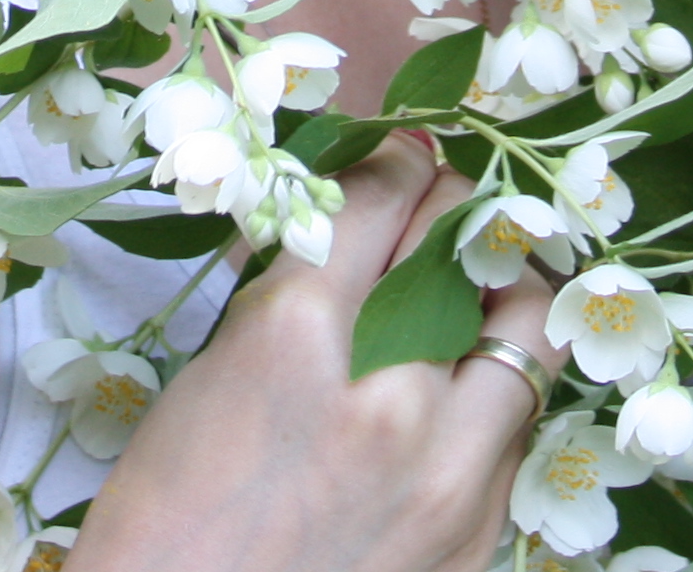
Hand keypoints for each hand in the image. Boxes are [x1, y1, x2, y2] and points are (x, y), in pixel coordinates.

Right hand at [68, 133, 562, 571]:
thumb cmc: (164, 525)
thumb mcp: (209, 379)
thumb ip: (293, 299)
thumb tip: (351, 228)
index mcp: (296, 336)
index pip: (384, 194)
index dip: (395, 161)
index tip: (398, 159)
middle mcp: (388, 392)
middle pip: (464, 242)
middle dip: (450, 211)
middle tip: (437, 212)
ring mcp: (449, 471)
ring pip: (528, 330)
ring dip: (502, 296)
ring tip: (476, 297)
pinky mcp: (479, 534)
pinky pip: (519, 430)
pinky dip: (495, 397)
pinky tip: (460, 399)